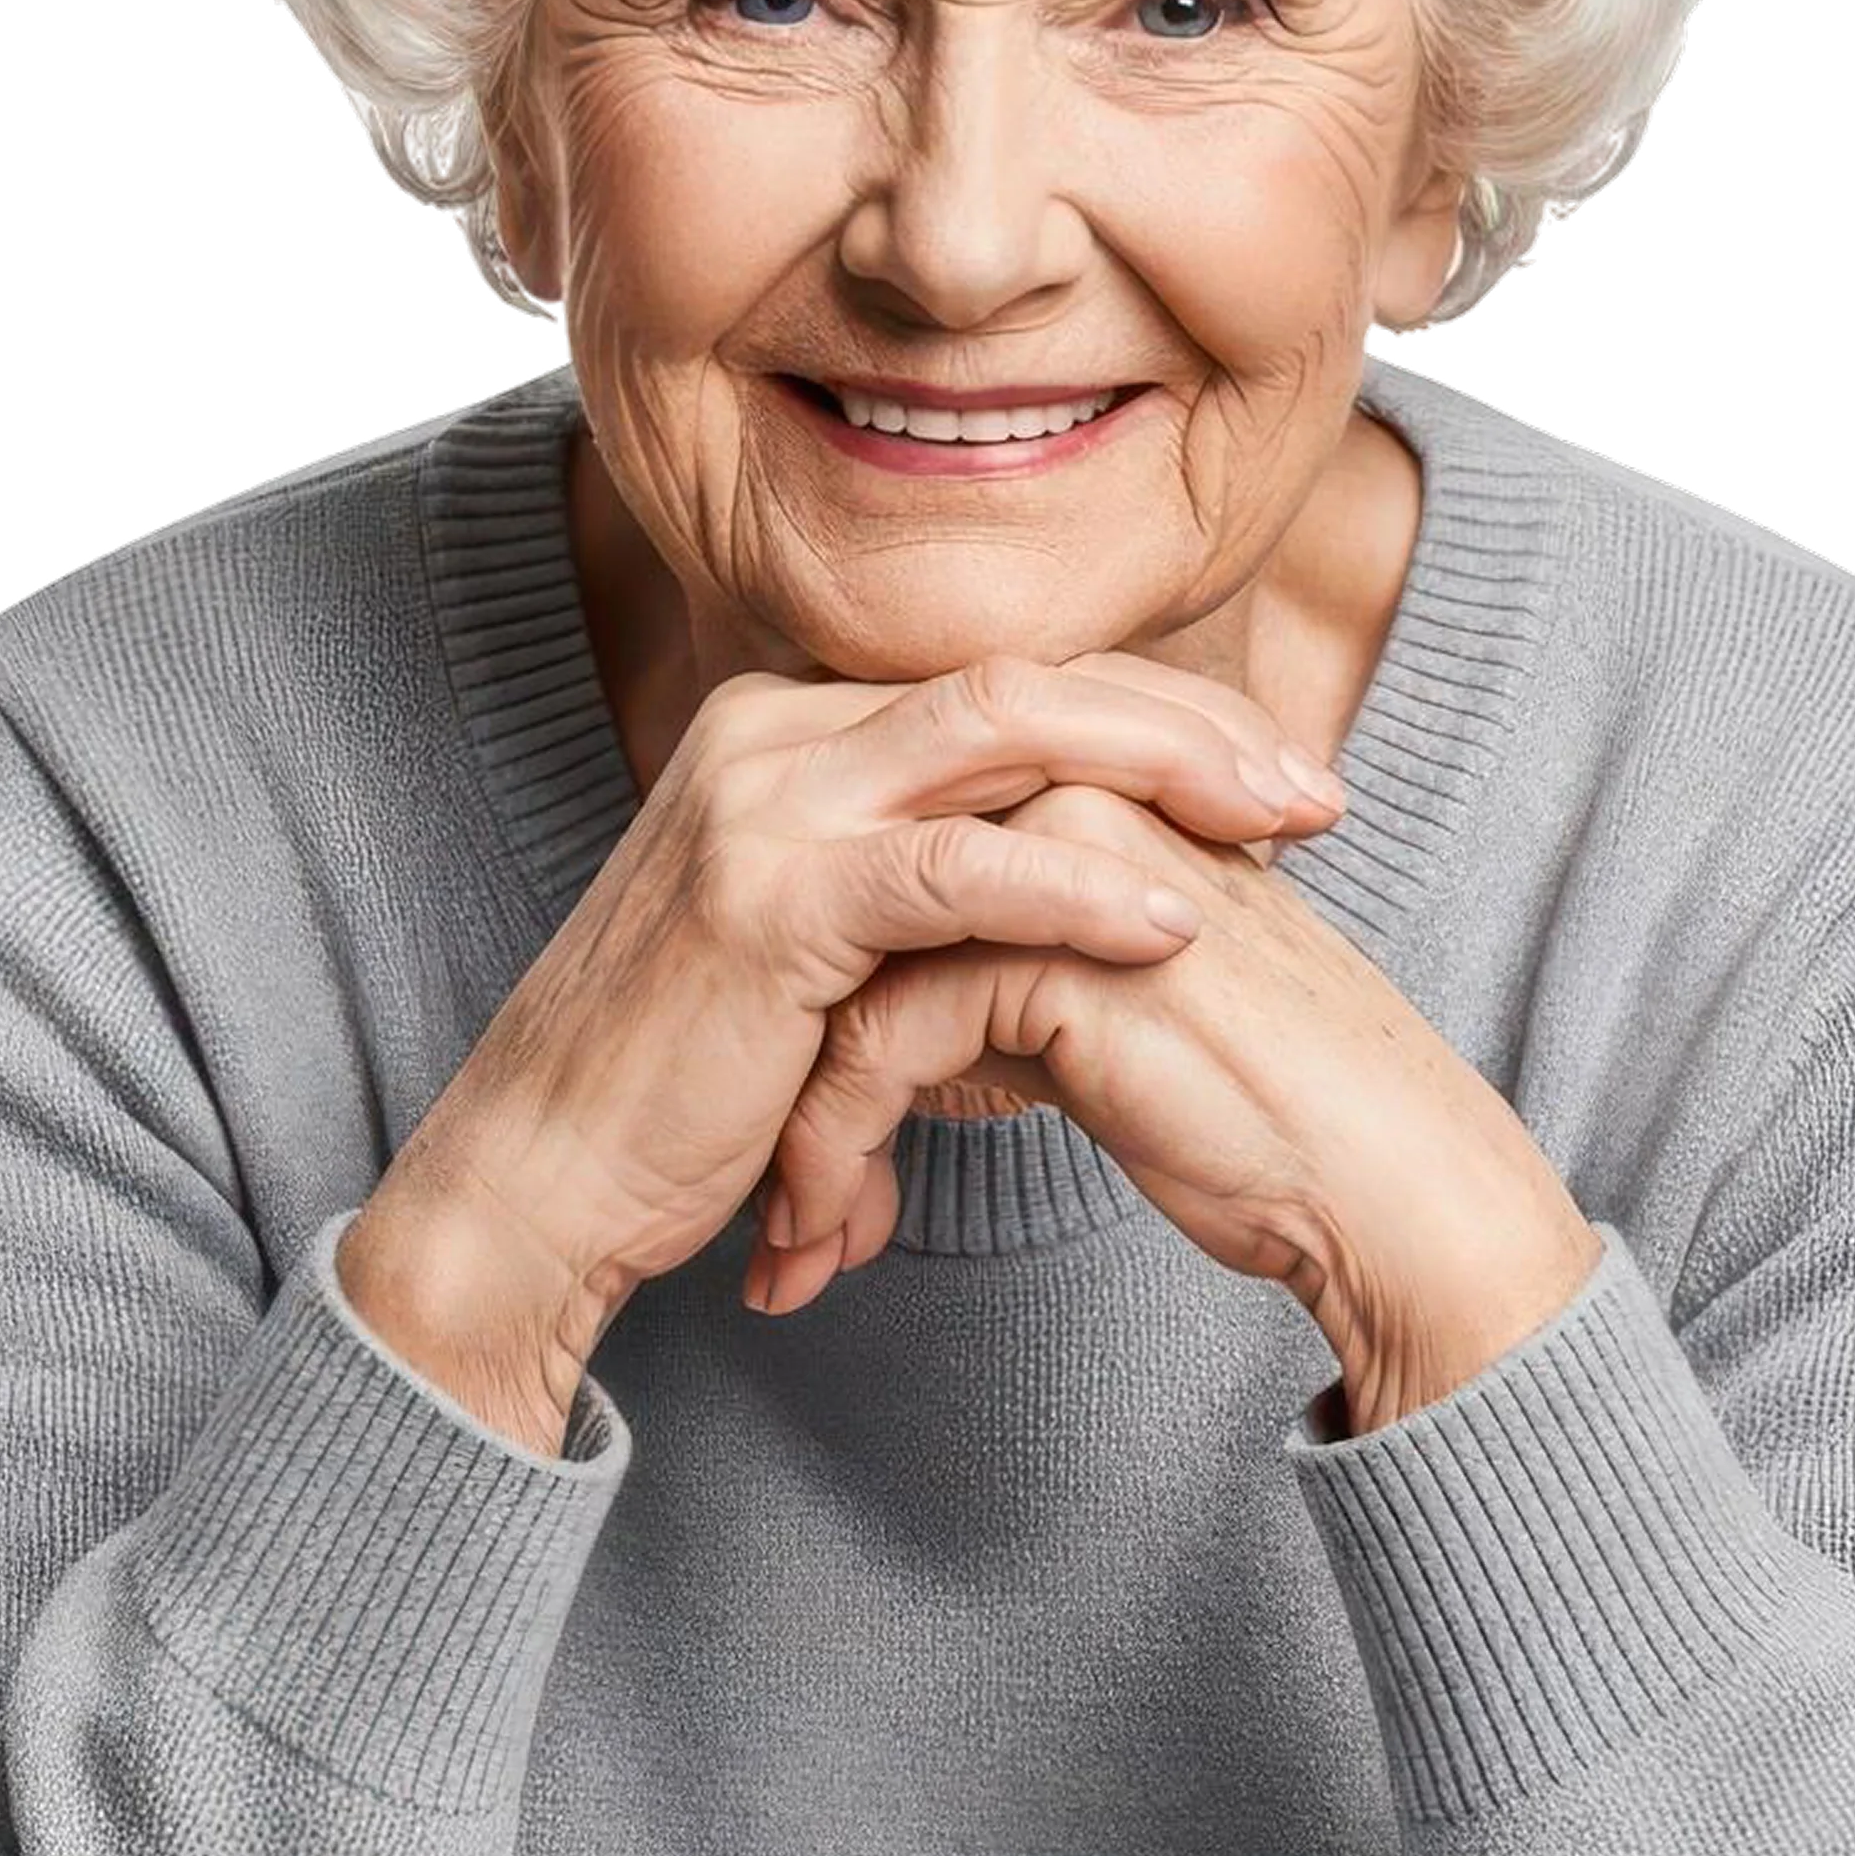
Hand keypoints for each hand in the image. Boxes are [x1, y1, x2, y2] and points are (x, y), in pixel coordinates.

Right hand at [355, 651, 1335, 1437]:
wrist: (539, 1176)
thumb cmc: (686, 1087)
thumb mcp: (819, 955)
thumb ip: (920, 897)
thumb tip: (1063, 887)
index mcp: (788, 728)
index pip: (1005, 681)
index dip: (1150, 714)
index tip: (1271, 773)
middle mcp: (771, 731)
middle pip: (1023, 679)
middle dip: (1187, 723)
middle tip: (1316, 786)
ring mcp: (762, 802)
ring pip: (1003, 731)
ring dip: (1165, 771)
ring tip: (1282, 826)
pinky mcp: (766, 897)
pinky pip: (953, 868)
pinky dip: (1075, 885)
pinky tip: (1170, 920)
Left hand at [743, 655, 1599, 1422]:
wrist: (1378, 1180)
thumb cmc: (1247, 1110)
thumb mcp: (1082, 1019)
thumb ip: (986, 971)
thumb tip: (877, 1010)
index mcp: (1064, 787)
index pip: (872, 878)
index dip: (806, 1007)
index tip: (768, 1129)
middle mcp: (1053, 792)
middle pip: (840, 920)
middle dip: (776, 1068)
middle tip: (749, 1200)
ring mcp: (1053, 858)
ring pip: (839, 982)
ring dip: (799, 1135)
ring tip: (788, 1250)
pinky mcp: (1051, 947)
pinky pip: (881, 1043)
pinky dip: (834, 1156)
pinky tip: (826, 1249)